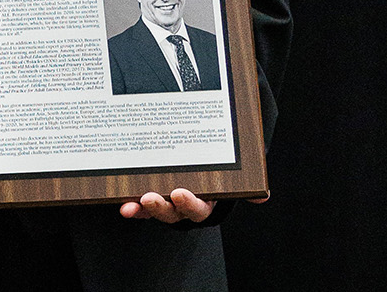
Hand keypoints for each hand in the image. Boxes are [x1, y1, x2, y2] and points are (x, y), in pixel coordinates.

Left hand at [119, 190, 268, 223]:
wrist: (206, 174)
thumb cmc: (218, 177)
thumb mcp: (233, 179)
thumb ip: (246, 187)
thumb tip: (263, 196)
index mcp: (205, 203)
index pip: (198, 208)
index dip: (189, 203)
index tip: (181, 193)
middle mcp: (183, 208)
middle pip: (172, 212)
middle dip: (161, 206)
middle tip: (151, 197)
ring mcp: (166, 204)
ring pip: (154, 210)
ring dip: (142, 209)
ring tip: (131, 205)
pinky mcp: (150, 200)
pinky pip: (139, 206)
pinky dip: (132, 207)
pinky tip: (123, 205)